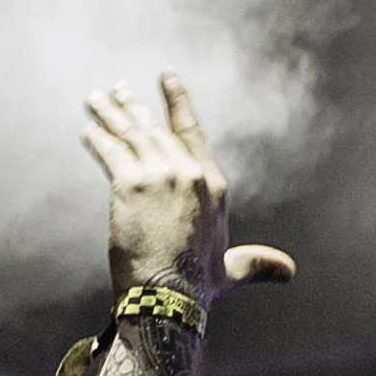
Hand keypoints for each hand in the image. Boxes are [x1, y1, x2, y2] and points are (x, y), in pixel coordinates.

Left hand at [82, 73, 295, 310]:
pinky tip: (87, 130)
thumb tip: (288, 272)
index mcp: (214, 185)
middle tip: (116, 90)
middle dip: (133, 107)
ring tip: (95, 100)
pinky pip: (111, 153)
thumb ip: (256, 263)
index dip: (178, 102)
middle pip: (156, 130)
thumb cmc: (198, 289)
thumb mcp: (232, 270)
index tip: (166, 78)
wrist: (169, 298)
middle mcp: (189, 173)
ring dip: (110, 115)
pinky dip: (98, 139)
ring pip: (132, 135)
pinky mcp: (131, 185)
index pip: (192, 132)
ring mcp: (160, 176)